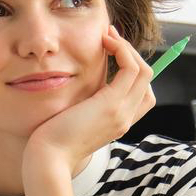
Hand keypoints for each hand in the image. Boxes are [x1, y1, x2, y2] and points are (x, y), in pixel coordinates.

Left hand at [23, 22, 155, 175]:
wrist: (48, 159)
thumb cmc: (53, 140)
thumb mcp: (76, 118)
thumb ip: (86, 102)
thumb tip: (84, 81)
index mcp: (119, 123)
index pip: (142, 93)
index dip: (132, 69)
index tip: (112, 51)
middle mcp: (126, 119)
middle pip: (147, 79)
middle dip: (132, 53)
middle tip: (110, 37)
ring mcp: (122, 112)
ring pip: (143, 71)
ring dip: (127, 48)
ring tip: (108, 36)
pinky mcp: (111, 104)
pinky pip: (131, 68)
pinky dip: (122, 50)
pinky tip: (105, 42)